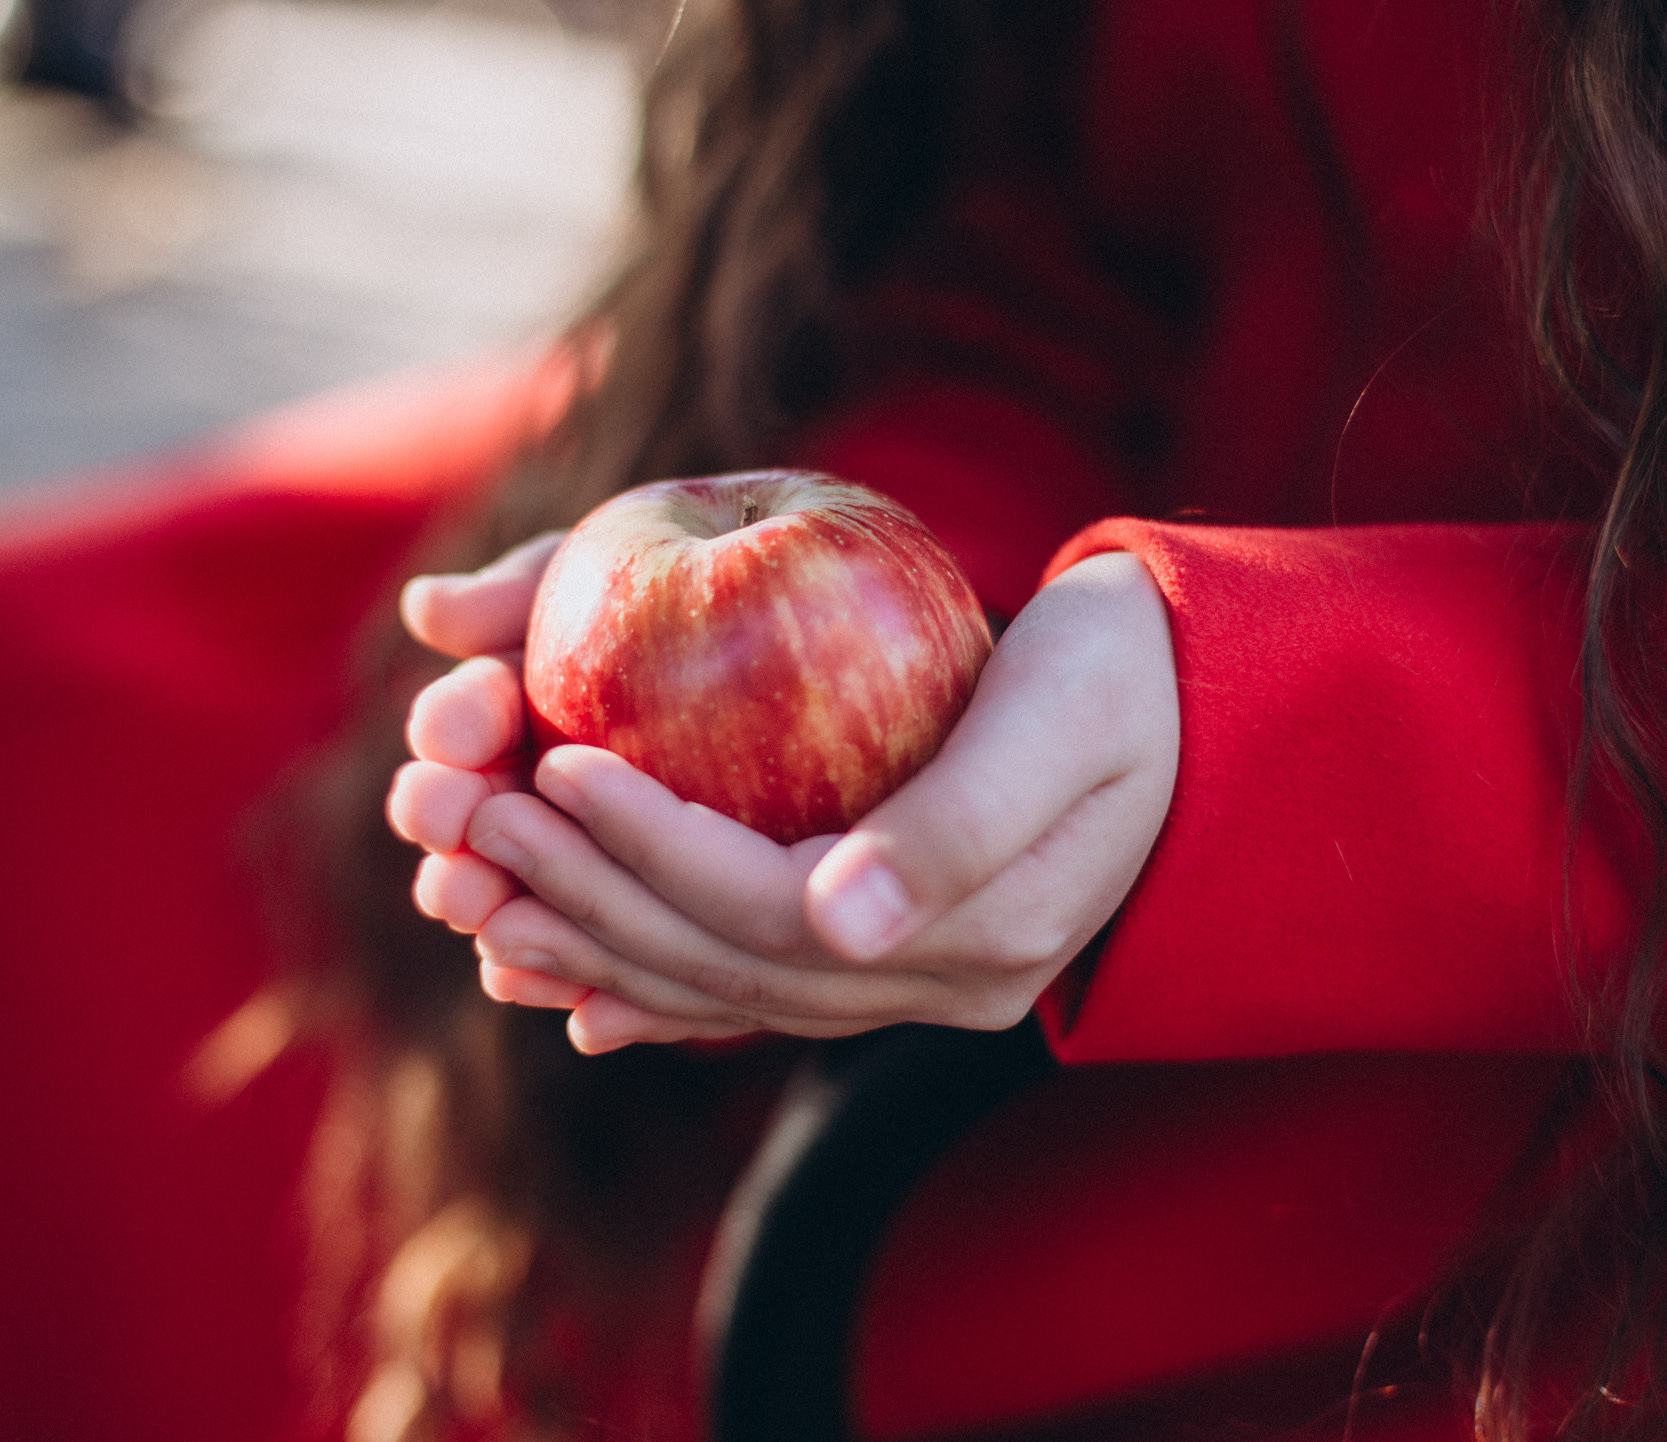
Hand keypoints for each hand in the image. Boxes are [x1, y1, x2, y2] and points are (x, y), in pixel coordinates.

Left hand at [388, 537, 1178, 1052]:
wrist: (1193, 711)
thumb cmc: (1129, 679)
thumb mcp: (1064, 717)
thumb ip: (962, 825)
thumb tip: (841, 926)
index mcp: (977, 935)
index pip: (770, 908)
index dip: (652, 850)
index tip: (554, 767)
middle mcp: (932, 987)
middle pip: (723, 961)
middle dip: (586, 897)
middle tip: (473, 822)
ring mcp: (909, 989)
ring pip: (720, 988)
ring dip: (593, 945)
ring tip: (481, 896)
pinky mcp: (888, 962)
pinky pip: (748, 987)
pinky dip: (652, 986)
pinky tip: (568, 987)